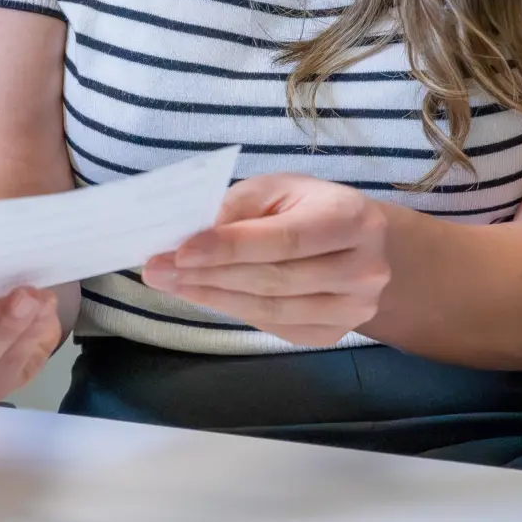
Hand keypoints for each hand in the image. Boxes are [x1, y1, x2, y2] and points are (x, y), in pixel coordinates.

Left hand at [140, 176, 394, 346]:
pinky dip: (234, 311)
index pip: (283, 239)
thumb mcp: (278, 188)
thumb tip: (192, 235)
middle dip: (209, 275)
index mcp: (350, 218)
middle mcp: (362, 269)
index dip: (229, 248)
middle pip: (274, 279)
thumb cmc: (311, 207)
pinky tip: (205, 296)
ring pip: (271, 310)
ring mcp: (353, 308)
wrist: (361, 245)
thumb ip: (238, 206)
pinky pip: (275, 327)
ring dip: (213, 298)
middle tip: (158, 269)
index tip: (180, 251)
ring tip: (171, 284)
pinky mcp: (334, 334)